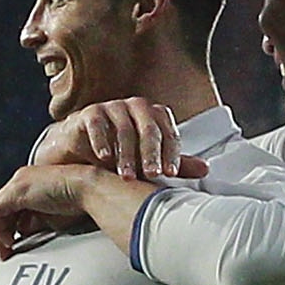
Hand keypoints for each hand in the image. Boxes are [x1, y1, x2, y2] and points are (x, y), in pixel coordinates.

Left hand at [0, 163, 95, 259]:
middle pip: (1, 211)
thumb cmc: (79, 204)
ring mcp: (18, 184)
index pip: (11, 210)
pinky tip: (9, 243)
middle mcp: (22, 181)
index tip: (9, 249)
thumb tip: (26, 239)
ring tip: (4, 254)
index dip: (6, 231)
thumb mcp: (53, 219)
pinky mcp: (16, 190)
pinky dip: (0, 230)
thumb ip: (37, 226)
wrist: (89, 189)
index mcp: (31, 185)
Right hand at [32, 99, 211, 180]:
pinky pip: (97, 123)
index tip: (170, 173)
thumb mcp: (146, 163)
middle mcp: (135, 108)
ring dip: (126, 154)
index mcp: (153, 117)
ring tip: (126, 176)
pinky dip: (101, 140)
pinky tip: (104, 158)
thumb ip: (173, 164)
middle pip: (148, 127)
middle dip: (151, 153)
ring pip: (123, 128)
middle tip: (152, 175)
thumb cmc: (117, 155)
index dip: (171, 152)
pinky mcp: (89, 113)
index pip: (168, 131)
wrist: (78, 150)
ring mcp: (112, 108)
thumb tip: (206, 169)